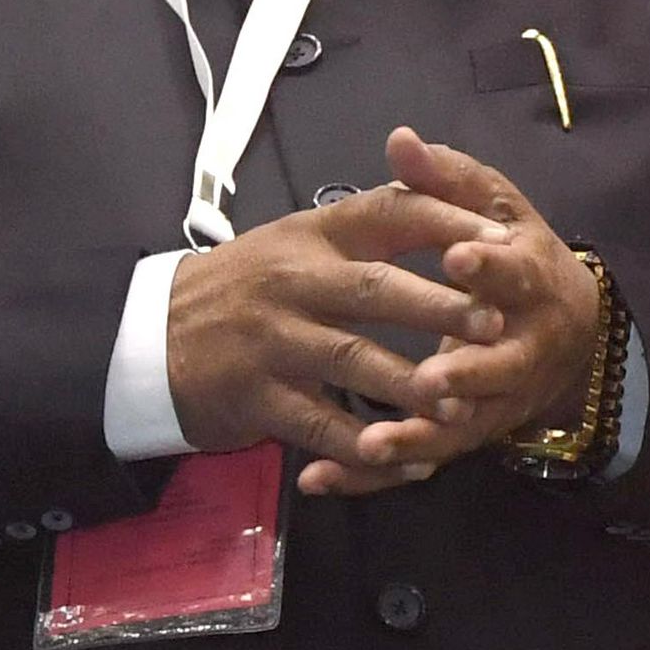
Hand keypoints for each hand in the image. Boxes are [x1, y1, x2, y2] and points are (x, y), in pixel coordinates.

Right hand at [161, 182, 507, 489]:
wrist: (145, 337)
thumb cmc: (243, 288)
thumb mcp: (295, 242)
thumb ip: (364, 224)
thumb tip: (439, 189)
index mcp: (312, 237)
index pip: (386, 213)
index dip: (446, 222)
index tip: (504, 239)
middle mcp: (292, 282)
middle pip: (376, 290)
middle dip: (441, 308)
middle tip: (497, 325)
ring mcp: (271, 341)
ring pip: (353, 362)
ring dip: (412, 385)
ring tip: (461, 404)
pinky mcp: (255, 397)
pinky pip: (321, 426)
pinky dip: (368, 446)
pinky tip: (411, 460)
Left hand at [317, 126, 607, 492]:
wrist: (568, 333)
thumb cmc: (517, 261)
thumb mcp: (493, 209)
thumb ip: (448, 179)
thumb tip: (401, 139)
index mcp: (531, 283)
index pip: (516, 274)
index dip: (490, 268)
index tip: (458, 257)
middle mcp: (522, 347)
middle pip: (500, 366)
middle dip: (467, 374)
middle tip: (431, 379)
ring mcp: (495, 399)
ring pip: (459, 426)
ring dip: (416, 438)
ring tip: (372, 443)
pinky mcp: (466, 435)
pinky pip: (417, 461)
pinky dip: (371, 475)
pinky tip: (321, 478)